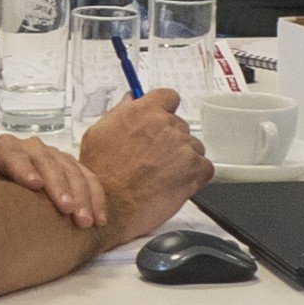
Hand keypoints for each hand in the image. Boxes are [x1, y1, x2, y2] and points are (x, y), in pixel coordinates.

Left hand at [0, 126, 113, 227]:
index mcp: (1, 151)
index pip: (11, 153)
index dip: (22, 168)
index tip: (33, 185)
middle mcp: (28, 149)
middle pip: (46, 161)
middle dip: (59, 185)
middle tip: (67, 209)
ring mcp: (51, 157)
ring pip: (70, 169)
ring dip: (81, 195)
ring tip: (85, 221)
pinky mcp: (69, 169)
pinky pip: (87, 178)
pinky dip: (95, 197)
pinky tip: (99, 218)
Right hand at [69, 88, 204, 245]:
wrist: (112, 207)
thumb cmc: (101, 174)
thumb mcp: (98, 133)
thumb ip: (118, 112)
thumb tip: (130, 99)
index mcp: (143, 111)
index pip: (169, 97)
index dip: (165, 110)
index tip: (161, 122)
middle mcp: (166, 125)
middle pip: (180, 125)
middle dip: (170, 140)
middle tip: (154, 158)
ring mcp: (183, 147)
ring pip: (193, 146)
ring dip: (183, 158)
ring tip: (162, 175)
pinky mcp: (195, 170)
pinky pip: (205, 167)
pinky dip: (195, 176)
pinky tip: (176, 183)